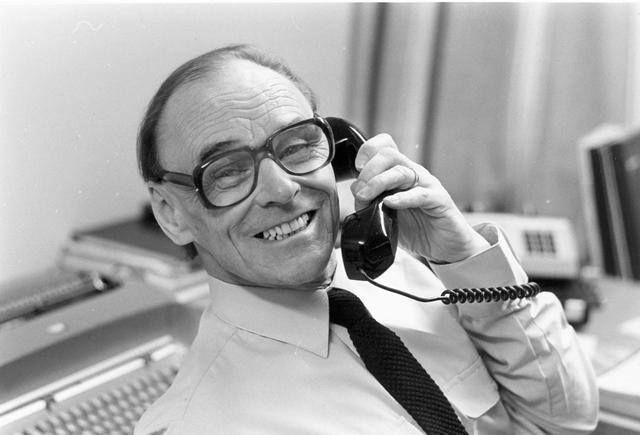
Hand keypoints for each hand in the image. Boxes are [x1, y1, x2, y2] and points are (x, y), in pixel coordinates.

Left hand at [349, 134, 488, 263]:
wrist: (445, 247)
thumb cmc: (417, 229)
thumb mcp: (387, 215)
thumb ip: (371, 203)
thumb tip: (357, 192)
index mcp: (400, 173)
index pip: (385, 147)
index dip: (367, 152)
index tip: (356, 169)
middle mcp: (414, 174)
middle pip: (389, 155)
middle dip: (368, 171)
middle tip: (360, 192)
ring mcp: (427, 185)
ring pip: (401, 172)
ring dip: (378, 183)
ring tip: (366, 197)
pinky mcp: (439, 201)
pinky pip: (420, 194)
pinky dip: (402, 198)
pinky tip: (390, 203)